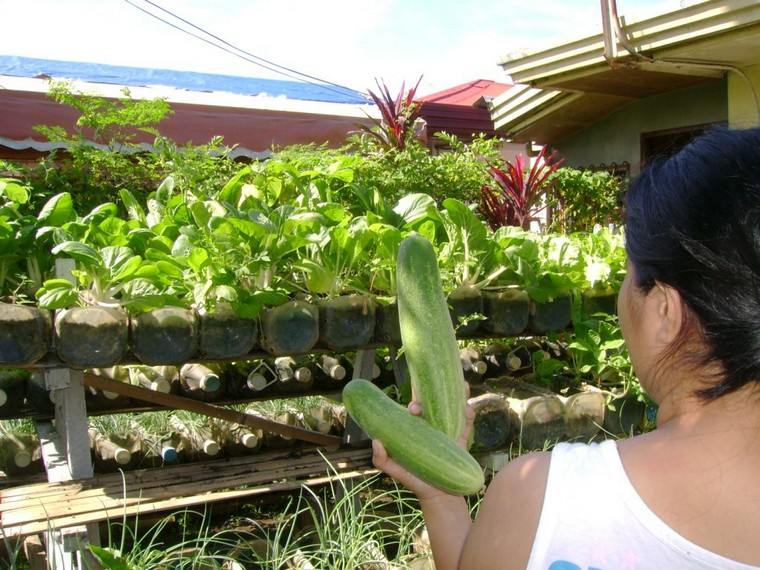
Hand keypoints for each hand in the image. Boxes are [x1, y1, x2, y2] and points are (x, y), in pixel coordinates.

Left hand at [371, 383, 474, 501]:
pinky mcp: (461, 440)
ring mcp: (447, 431)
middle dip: (435, 392)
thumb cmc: (414, 479)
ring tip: (461, 385)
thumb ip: (382, 459)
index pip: (415, 409)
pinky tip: (468, 407)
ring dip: (458, 395)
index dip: (415, 401)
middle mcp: (432, 425)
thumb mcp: (396, 469)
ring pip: (453, 409)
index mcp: (417, 428)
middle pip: (434, 403)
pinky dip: (468, 415)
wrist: (438, 495)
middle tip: (433, 392)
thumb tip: (376, 442)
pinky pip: (466, 424)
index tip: (413, 407)